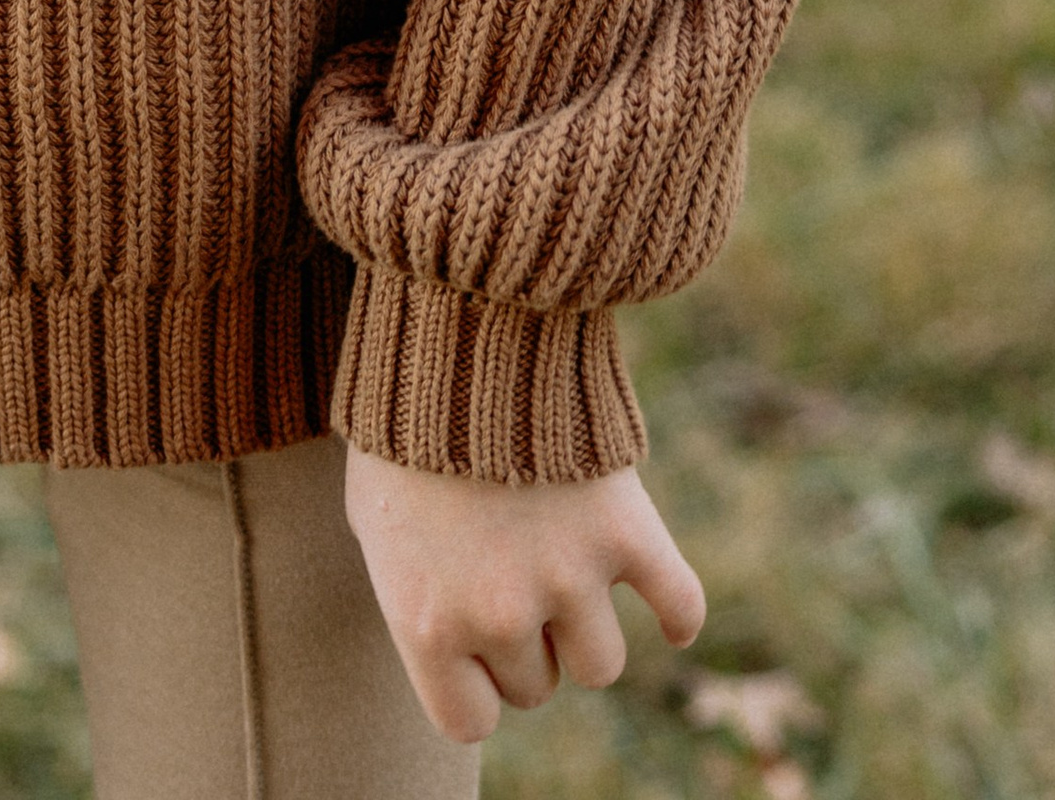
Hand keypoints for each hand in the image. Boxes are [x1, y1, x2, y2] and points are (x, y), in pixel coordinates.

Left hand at [343, 449, 704, 738]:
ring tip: (567, 569)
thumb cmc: (402, 429)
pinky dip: (678, 613)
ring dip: (587, 625)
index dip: (475, 684)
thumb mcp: (375, 523)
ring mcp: (569, 576)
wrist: (457, 333)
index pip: (472, 721)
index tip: (474, 644)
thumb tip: (454, 650)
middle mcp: (501, 615)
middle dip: (528, 640)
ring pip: (601, 663)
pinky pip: (678, 607)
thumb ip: (416, 599)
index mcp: (429, 623)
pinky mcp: (627, 532)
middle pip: (539, 684)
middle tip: (512, 574)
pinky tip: (668, 612)